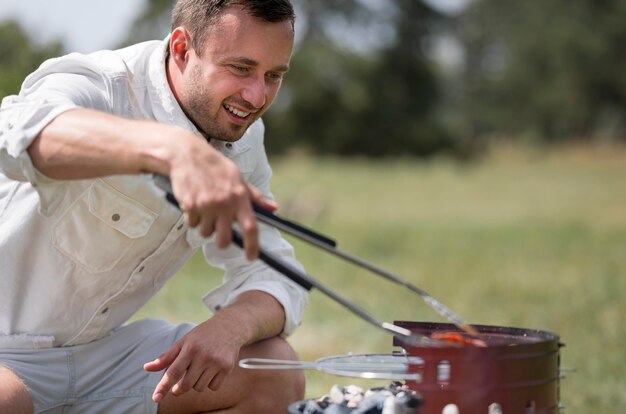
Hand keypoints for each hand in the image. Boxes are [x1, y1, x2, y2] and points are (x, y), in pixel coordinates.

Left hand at [143, 320, 243, 402]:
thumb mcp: (183, 342)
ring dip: (196, 384)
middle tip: (178, 386)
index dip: (164, 386)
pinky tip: (211, 371)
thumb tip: (147, 368)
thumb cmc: (202, 335)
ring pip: (199, 387)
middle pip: (186, 384)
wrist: (229, 327)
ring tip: (199, 370)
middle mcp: (204, 356)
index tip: (156, 398)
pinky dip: (209, 383)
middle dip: (179, 388)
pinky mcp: (227, 368)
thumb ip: (166, 357)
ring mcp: (217, 362)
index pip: (174, 372)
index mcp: (190, 348)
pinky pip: (213, 387)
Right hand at [168, 138, 276, 259]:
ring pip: (206, 233)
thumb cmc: (217, 168)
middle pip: (225, 240)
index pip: (251, 228)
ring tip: (206, 208)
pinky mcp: (190, 205)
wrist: (189, 155)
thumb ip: (255, 197)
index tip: (252, 257)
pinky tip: (195, 203)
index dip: (253, 246)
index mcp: (240, 197)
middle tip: (220, 231)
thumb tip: (273, 209)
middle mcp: (225, 203)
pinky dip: (193, 218)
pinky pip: (192, 224)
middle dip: (222, 241)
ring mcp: (207, 205)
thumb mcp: (239, 179)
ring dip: (206, 226)